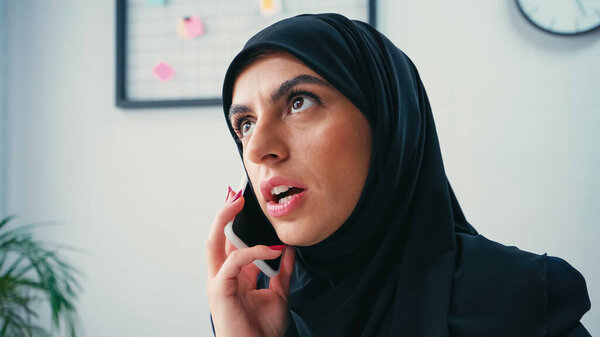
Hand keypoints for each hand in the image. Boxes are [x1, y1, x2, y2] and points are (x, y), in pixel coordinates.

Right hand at [206, 188, 295, 336]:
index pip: (232, 244)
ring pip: (214, 243)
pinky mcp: (219, 289)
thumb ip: (281, 272)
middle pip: (215, 239)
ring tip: (236, 202)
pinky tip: (270, 250)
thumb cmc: (261, 331)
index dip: (236, 223)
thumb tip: (287, 250)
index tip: (243, 203)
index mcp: (234, 278)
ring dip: (223, 219)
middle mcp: (223, 277)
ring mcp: (218, 283)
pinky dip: (253, 252)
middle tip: (233, 194)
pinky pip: (235, 261)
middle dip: (222, 214)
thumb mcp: (278, 295)